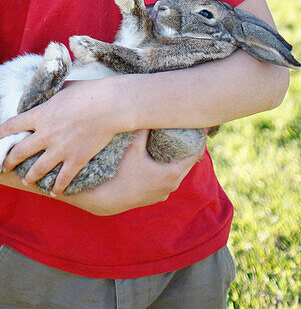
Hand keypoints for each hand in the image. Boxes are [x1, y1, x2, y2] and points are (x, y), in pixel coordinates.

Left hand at [0, 79, 129, 190]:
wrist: (109, 106)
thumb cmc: (87, 92)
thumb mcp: (61, 90)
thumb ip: (49, 97)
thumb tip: (44, 93)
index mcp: (40, 115)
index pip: (13, 125)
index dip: (2, 132)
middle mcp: (46, 134)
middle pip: (20, 151)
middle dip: (9, 161)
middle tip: (5, 166)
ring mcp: (60, 150)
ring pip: (38, 169)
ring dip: (29, 176)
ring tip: (25, 180)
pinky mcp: (76, 160)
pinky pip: (63, 179)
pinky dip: (57, 187)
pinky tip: (53, 192)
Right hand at [58, 130, 204, 215]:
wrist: (108, 198)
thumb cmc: (121, 172)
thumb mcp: (133, 147)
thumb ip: (142, 128)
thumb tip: (148, 109)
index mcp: (172, 173)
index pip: (195, 154)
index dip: (199, 140)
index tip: (201, 127)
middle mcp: (172, 185)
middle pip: (188, 163)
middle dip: (189, 147)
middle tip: (188, 130)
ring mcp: (165, 192)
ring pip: (178, 172)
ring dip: (178, 159)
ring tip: (176, 143)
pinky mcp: (156, 196)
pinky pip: (169, 180)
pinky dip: (169, 168)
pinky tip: (162, 160)